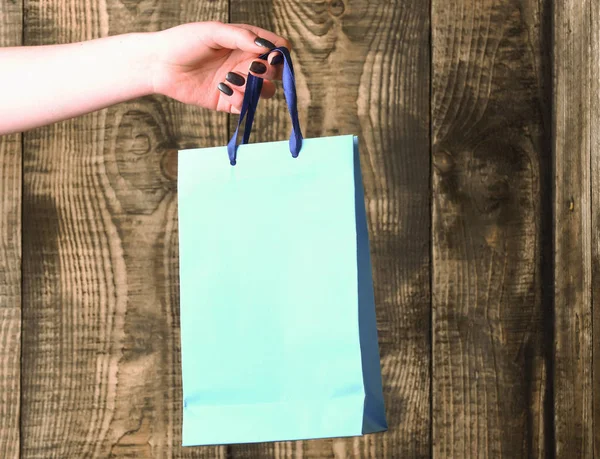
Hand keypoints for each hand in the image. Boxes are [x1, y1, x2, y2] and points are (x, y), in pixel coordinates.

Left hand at [149, 22, 290, 113]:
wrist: (160, 65)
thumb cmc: (184, 42)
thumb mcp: (213, 32)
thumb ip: (241, 37)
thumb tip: (267, 46)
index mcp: (246, 42)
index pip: (277, 47)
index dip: (280, 53)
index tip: (271, 55)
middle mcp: (246, 63)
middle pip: (275, 71)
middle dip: (269, 71)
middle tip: (254, 69)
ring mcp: (239, 83)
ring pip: (265, 92)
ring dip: (254, 88)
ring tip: (231, 79)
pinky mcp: (229, 102)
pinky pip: (246, 106)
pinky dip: (240, 100)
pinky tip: (223, 90)